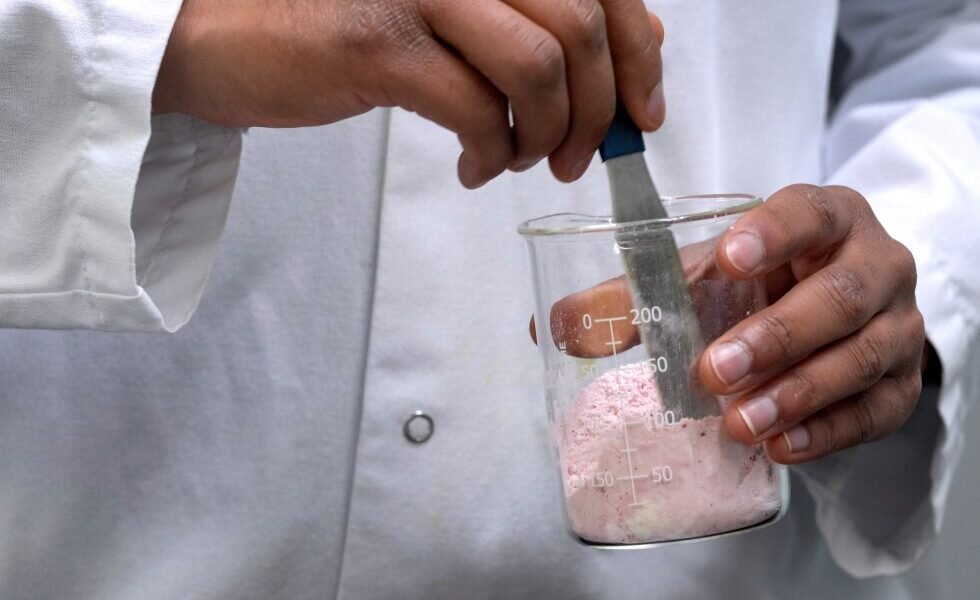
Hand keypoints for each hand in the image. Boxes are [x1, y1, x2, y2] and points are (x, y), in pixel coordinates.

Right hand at [153, 0, 665, 187]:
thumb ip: (547, 14)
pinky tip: (474, 167)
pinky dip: (491, 153)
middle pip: (580, 24)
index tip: (643, 114)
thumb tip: (643, 42)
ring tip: (520, 160)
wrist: (227, 30)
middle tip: (574, 158)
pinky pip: (475, 109)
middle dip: (595, 111)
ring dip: (545, 135)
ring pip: (537, 65)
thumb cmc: (350, 18)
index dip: (639, 53)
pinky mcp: (377, 41)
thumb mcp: (462, 8)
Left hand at [530, 185, 925, 463]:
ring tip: (739, 422)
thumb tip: (551, 325)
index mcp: (827, 218)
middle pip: (840, 295)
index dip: (774, 233)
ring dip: (798, 393)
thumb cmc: (768, 281)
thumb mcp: (711, 274)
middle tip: (714, 370)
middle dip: (776, 335)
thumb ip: (639, 294)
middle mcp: (876, 264)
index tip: (728, 258)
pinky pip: (876, 412)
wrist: (845, 312)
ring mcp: (898, 326)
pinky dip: (827, 432)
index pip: (809, 212)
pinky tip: (781, 447)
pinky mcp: (901, 384)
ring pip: (861, 356)